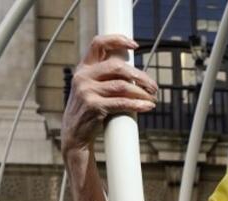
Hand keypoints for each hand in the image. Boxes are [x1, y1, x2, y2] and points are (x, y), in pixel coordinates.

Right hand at [61, 34, 158, 157]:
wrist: (74, 134)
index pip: (98, 44)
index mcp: (83, 68)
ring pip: (123, 86)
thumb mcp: (92, 88)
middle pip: (117, 66)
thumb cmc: (89, 110)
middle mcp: (83, 76)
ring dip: (142, 92)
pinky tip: (147, 106)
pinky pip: (122, 102)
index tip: (134, 45)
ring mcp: (87, 91)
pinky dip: (138, 104)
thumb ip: (106, 76)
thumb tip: (133, 70)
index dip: (117, 40)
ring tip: (152, 98)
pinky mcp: (93, 106)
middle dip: (140, 75)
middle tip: (153, 86)